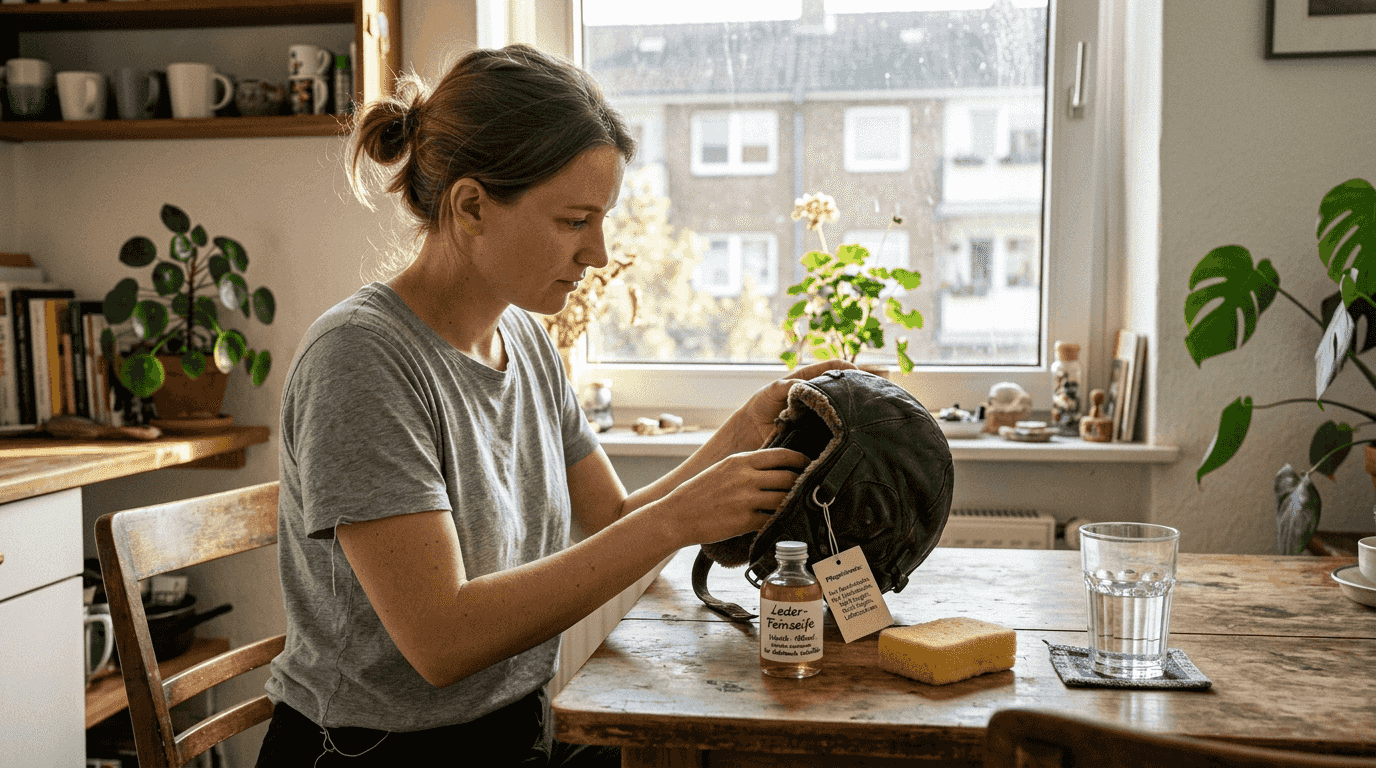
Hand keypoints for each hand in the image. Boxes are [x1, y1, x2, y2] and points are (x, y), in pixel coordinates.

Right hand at [659, 447, 811, 546]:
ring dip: (793, 503)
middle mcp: (746, 477)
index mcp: (740, 461)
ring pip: (784, 498)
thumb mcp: (722, 469)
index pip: (782, 455)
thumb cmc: (698, 493)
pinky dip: (779, 520)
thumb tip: (772, 467)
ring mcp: (746, 499)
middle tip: (809, 488)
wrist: (677, 515)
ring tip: (798, 505)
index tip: (808, 464)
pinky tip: (781, 521)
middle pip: (789, 477)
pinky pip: (772, 519)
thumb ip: (746, 466)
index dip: (800, 460)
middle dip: (802, 483)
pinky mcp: (745, 520)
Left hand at [737, 360, 854, 446]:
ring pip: (836, 412)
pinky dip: (835, 431)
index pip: (831, 368)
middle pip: (839, 390)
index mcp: (808, 382)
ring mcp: (817, 416)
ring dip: (845, 412)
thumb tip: (807, 387)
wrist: (749, 432)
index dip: (844, 367)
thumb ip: (790, 385)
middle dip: (850, 390)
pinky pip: (828, 432)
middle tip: (861, 394)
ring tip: (857, 412)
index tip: (855, 371)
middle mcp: (816, 398)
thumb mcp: (773, 390)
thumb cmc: (760, 405)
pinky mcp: (814, 435)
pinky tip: (843, 432)